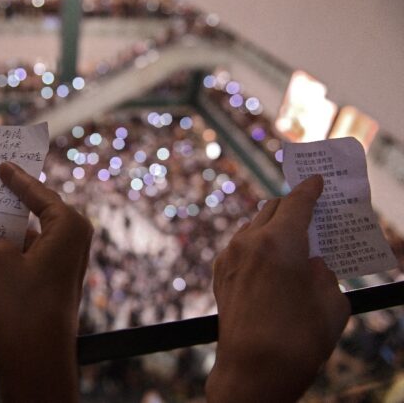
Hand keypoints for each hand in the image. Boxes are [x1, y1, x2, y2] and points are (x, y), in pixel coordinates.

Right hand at [0, 161, 92, 402]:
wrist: (36, 361)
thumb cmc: (21, 307)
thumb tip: (5, 245)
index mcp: (69, 228)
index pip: (41, 194)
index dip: (18, 180)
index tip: (3, 166)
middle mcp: (74, 245)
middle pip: (40, 216)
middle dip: (13, 207)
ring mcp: (66, 269)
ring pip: (32, 241)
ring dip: (8, 236)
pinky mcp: (55, 289)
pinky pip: (31, 262)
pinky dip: (10, 258)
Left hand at [206, 175, 349, 401]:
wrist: (251, 371)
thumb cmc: (297, 339)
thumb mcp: (331, 303)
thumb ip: (325, 273)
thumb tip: (313, 263)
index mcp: (278, 242)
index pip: (296, 202)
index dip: (310, 190)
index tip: (316, 180)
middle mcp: (248, 242)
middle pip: (271, 209)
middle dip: (291, 206)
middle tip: (308, 211)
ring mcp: (228, 257)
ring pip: (252, 226)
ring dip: (271, 226)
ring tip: (289, 239)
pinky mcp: (218, 274)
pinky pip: (239, 246)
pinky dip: (255, 244)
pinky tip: (268, 261)